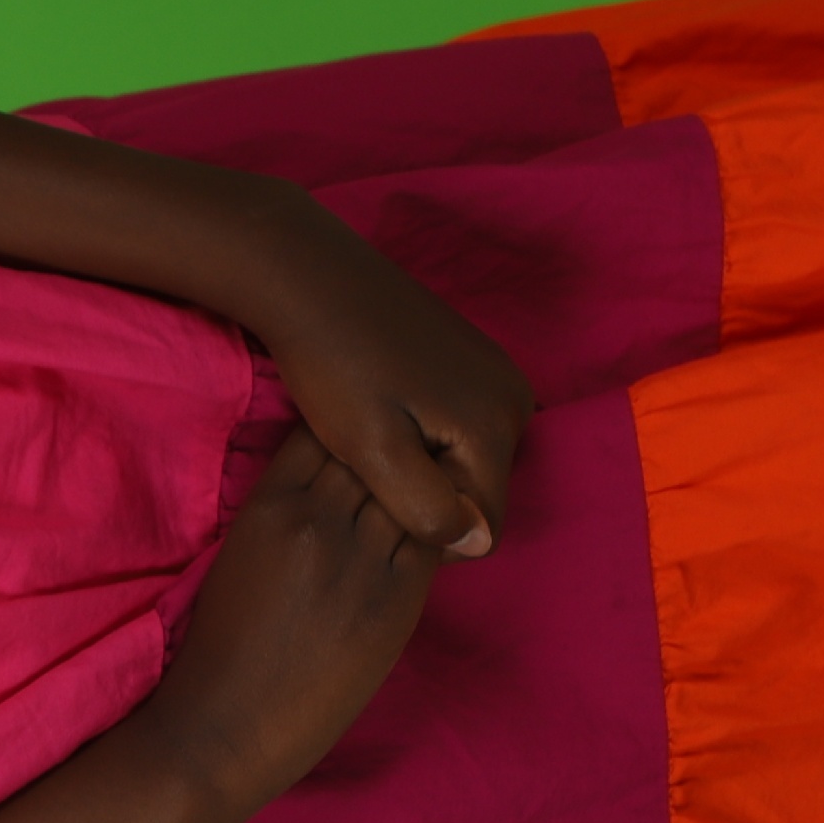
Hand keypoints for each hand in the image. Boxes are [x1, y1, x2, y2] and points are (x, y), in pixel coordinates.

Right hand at [124, 426, 434, 818]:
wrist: (227, 724)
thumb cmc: (221, 647)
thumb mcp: (242, 557)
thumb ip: (288, 515)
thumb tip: (341, 492)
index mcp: (268, 506)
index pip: (323, 430)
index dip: (350, 426)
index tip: (365, 433)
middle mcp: (318, 518)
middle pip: (376, 450)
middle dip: (395, 446)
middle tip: (413, 449)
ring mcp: (362, 556)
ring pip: (413, 488)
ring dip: (426, 483)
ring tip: (435, 480)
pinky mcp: (397, 597)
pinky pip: (433, 537)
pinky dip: (439, 525)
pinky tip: (440, 524)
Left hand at [251, 211, 534, 558]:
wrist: (309, 278)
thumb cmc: (333, 367)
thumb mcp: (370, 448)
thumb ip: (424, 504)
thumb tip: (476, 544)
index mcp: (498, 425)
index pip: (483, 527)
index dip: (426, 530)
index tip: (372, 498)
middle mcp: (515, 398)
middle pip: (478, 489)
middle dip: (425, 493)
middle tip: (364, 463)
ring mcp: (497, 371)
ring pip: (465, 458)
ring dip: (420, 462)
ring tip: (366, 433)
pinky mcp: (473, 355)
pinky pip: (458, 422)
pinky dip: (422, 430)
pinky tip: (376, 407)